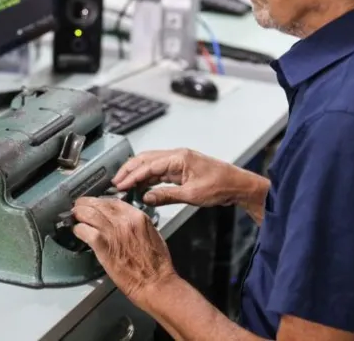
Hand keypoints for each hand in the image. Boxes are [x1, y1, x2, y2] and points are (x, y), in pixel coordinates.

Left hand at [72, 196, 176, 307]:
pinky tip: (77, 232)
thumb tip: (123, 221)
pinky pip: (84, 230)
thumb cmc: (156, 264)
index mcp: (137, 216)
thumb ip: (136, 224)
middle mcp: (124, 220)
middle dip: (85, 204)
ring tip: (74, 217)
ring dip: (78, 214)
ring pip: (87, 213)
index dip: (99, 201)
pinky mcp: (102, 244)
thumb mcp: (151, 234)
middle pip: (98, 204)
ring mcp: (112, 231)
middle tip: (78, 207)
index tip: (94, 203)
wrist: (155, 282)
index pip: (112, 201)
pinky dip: (78, 230)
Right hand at [112, 148, 260, 208]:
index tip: (120, 185)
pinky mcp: (181, 169)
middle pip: (145, 159)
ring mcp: (179, 162)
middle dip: (129, 170)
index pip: (148, 165)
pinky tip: (141, 187)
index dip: (131, 176)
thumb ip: (166, 196)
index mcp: (178, 157)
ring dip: (137, 174)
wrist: (238, 185)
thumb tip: (146, 197)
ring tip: (125, 185)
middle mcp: (177, 156)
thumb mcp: (191, 195)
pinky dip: (148, 178)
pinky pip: (159, 171)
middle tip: (116, 182)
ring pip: (151, 164)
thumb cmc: (221, 186)